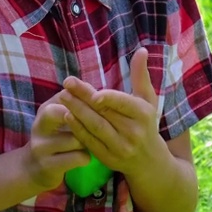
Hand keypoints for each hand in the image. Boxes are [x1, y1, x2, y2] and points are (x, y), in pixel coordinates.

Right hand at [19, 93, 89, 193]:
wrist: (33, 168)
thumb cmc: (55, 137)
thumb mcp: (60, 116)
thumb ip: (76, 101)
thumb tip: (93, 90)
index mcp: (45, 110)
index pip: (67, 97)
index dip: (86, 99)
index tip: (101, 104)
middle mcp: (39, 126)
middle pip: (68, 115)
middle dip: (86, 120)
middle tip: (97, 125)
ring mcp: (41, 147)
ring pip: (77, 139)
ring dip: (88, 141)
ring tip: (89, 143)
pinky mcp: (48, 166)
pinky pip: (78, 157)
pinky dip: (86, 157)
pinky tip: (84, 157)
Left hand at [59, 50, 166, 177]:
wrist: (149, 160)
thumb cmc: (146, 123)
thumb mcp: (148, 99)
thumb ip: (141, 75)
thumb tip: (141, 50)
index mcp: (143, 115)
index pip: (123, 104)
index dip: (108, 98)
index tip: (92, 92)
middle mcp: (133, 132)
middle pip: (104, 113)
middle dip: (83, 98)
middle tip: (67, 84)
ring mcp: (120, 147)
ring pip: (95, 127)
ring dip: (77, 112)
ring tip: (63, 97)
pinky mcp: (108, 158)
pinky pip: (90, 142)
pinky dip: (78, 129)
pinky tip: (68, 116)